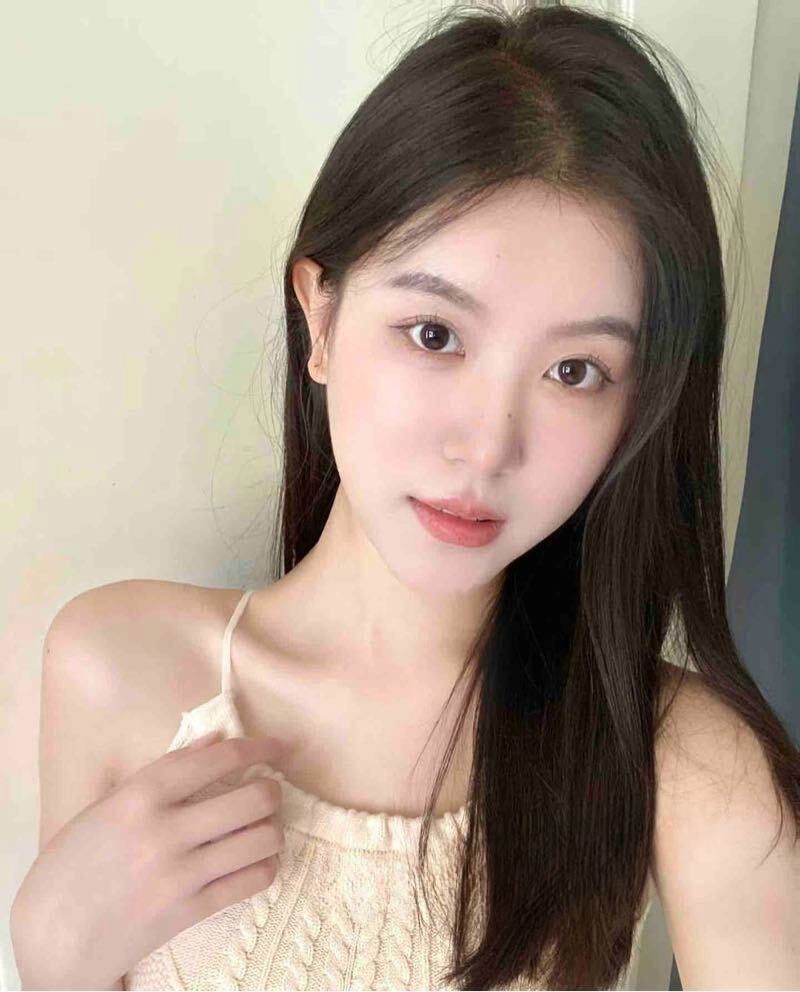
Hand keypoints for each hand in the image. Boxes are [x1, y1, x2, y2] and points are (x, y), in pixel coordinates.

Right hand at [12, 730, 292, 989]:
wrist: (53, 935)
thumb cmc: (77, 861)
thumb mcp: (109, 805)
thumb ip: (164, 772)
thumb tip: (216, 739)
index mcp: (140, 795)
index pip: (217, 759)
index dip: (255, 748)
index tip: (275, 747)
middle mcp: (164, 831)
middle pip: (253, 798)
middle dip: (272, 791)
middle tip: (269, 792)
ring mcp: (179, 874)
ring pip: (261, 839)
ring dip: (272, 830)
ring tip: (264, 828)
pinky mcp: (189, 912)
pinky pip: (252, 881)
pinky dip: (265, 866)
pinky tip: (258, 861)